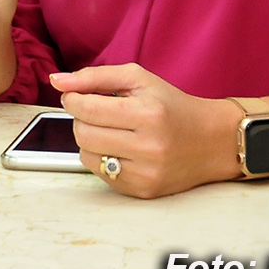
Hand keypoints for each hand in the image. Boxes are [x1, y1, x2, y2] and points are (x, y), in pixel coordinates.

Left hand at [52, 63, 242, 198]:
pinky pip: (101, 174)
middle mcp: (149, 147)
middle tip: (95, 113)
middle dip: (80, 120)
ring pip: (87, 156)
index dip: (72, 99)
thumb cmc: (172, 105)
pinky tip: (120, 149)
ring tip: (109, 131)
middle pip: (82, 134)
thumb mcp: (138, 79)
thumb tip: (56, 80)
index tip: (76, 96)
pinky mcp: (144, 191)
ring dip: (89, 141)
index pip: (86, 109)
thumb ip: (94, 77)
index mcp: (148, 113)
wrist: (212, 141)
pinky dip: (102, 159)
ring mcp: (147, 173)